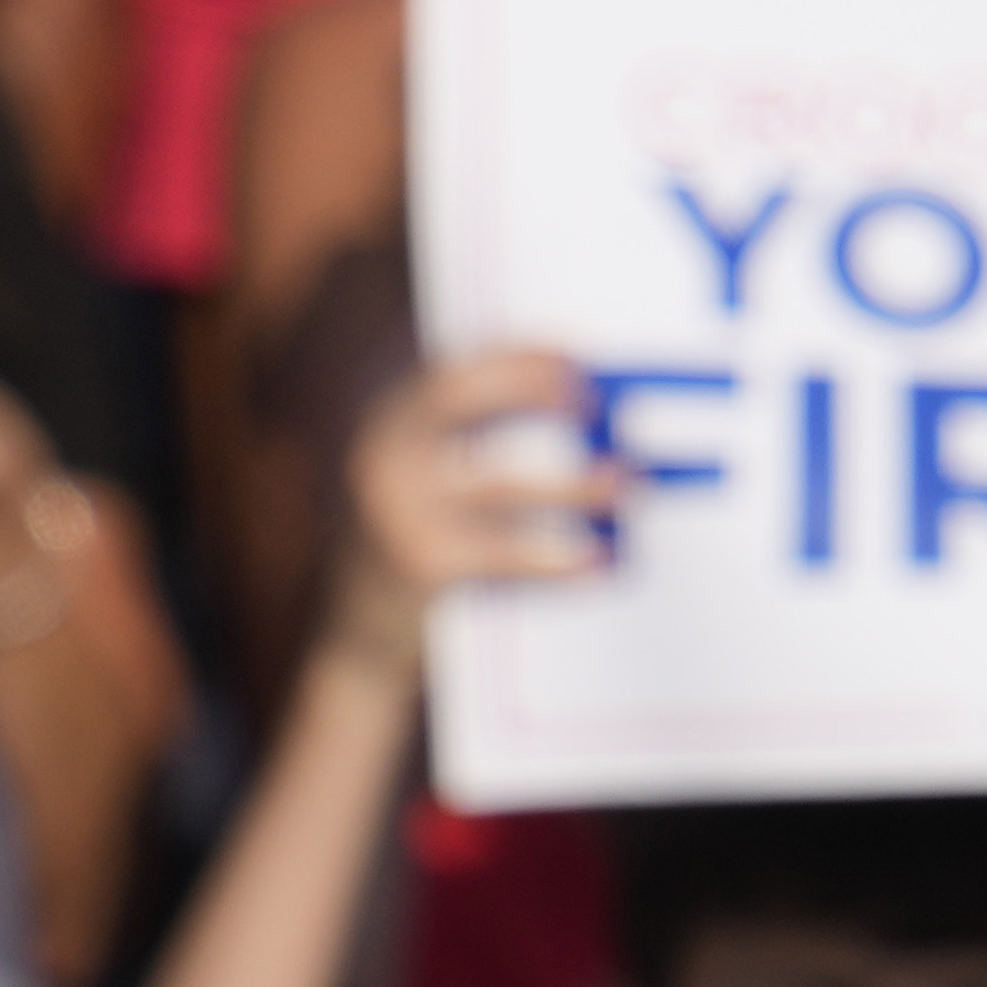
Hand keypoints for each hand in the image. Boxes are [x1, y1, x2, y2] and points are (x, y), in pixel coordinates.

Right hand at [316, 344, 616, 681]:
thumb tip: (569, 402)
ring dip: (575, 483)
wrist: (358, 633)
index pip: (445, 367)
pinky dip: (561, 560)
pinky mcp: (419, 563)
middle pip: (452, 398)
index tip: (575, 353)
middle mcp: (379, 456)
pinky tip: (602, 562)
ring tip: (628, 484)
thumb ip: (467, 440)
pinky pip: (507, 556)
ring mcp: (394, 509)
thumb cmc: (417, 542)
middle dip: (527, 388)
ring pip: (500, 485)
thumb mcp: (423, 481)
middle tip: (595, 400)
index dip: (510, 353)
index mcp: (384, 425)